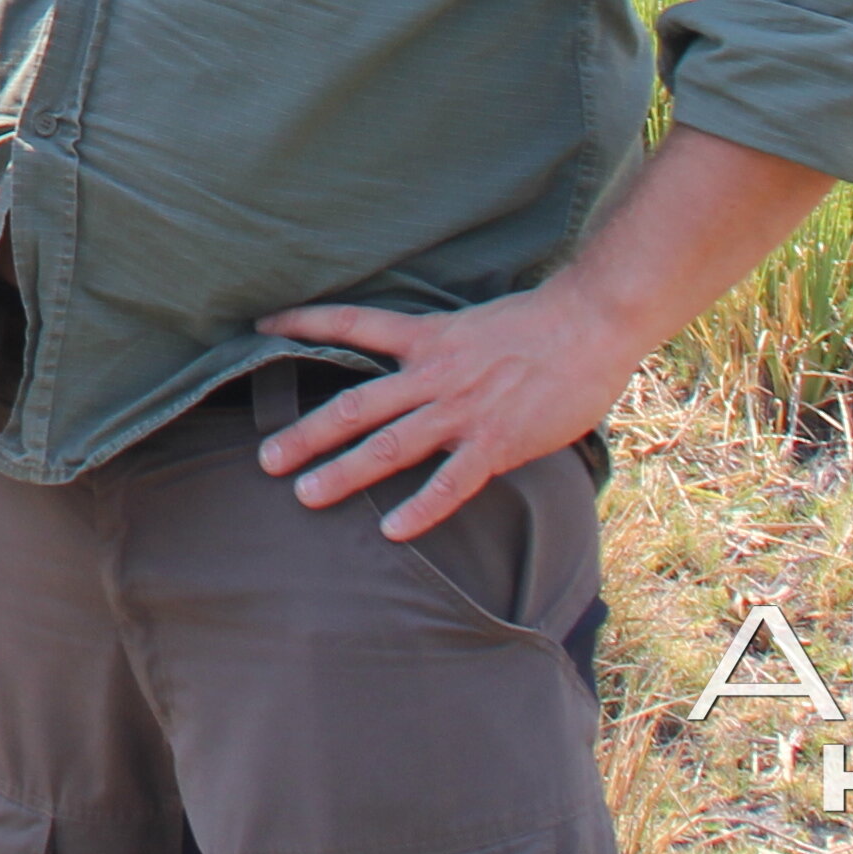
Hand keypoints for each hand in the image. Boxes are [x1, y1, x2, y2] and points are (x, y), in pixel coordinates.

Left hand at [252, 285, 647, 538]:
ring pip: (388, 446)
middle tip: (266, 458)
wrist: (590, 324)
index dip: (304, 324)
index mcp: (426, 337)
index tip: (262, 327)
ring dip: (343, 473)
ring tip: (305, 495)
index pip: (351, 324)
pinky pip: (450, 483)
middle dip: (307, 433)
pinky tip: (393, 530)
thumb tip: (413, 365)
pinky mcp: (495, 443)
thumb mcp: (471, 324)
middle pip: (354, 404)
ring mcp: (462, 410)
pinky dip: (420, 509)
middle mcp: (433, 374)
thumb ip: (438, 348)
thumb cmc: (538, 323)